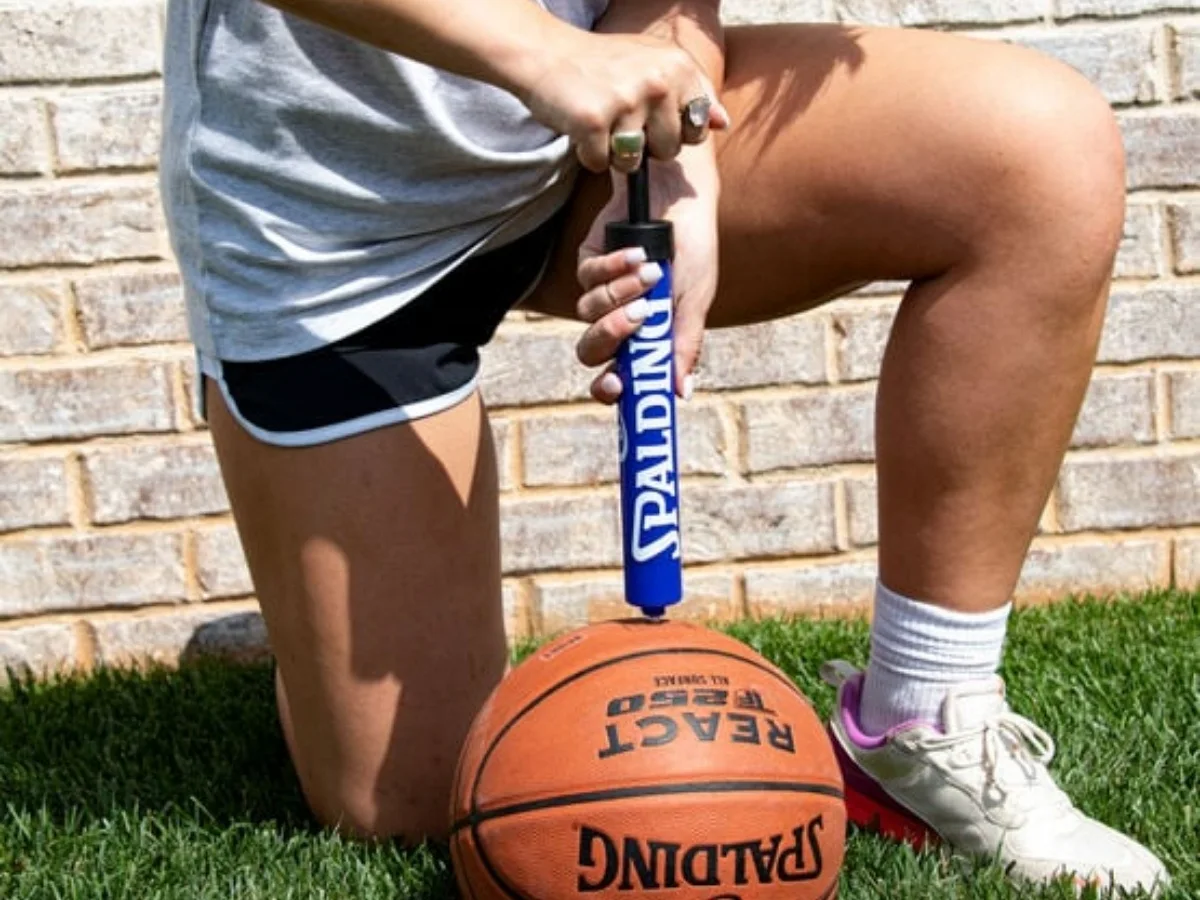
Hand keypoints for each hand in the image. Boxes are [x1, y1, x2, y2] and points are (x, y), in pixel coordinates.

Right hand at [515, 28, 728, 172]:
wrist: (547, 54)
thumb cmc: (602, 65)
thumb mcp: (655, 65)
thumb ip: (692, 93)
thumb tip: (721, 123)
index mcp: (678, 67)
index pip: (697, 128)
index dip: (673, 132)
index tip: (652, 117)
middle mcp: (658, 82)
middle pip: (668, 151)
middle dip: (644, 146)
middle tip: (620, 119)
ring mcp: (626, 101)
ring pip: (634, 162)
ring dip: (614, 154)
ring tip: (602, 125)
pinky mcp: (594, 121)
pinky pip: (600, 164)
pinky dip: (588, 155)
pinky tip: (581, 129)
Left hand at [575, 151, 719, 403]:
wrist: (682, 198)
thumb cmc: (694, 252)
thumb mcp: (695, 301)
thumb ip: (684, 345)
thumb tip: (680, 392)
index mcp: (643, 340)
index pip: (615, 377)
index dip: (609, 388)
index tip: (618, 386)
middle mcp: (617, 321)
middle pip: (591, 350)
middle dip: (610, 336)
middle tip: (636, 319)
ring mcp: (600, 292)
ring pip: (588, 312)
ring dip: (620, 293)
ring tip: (651, 271)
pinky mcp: (588, 261)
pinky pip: (588, 275)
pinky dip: (613, 267)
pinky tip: (637, 254)